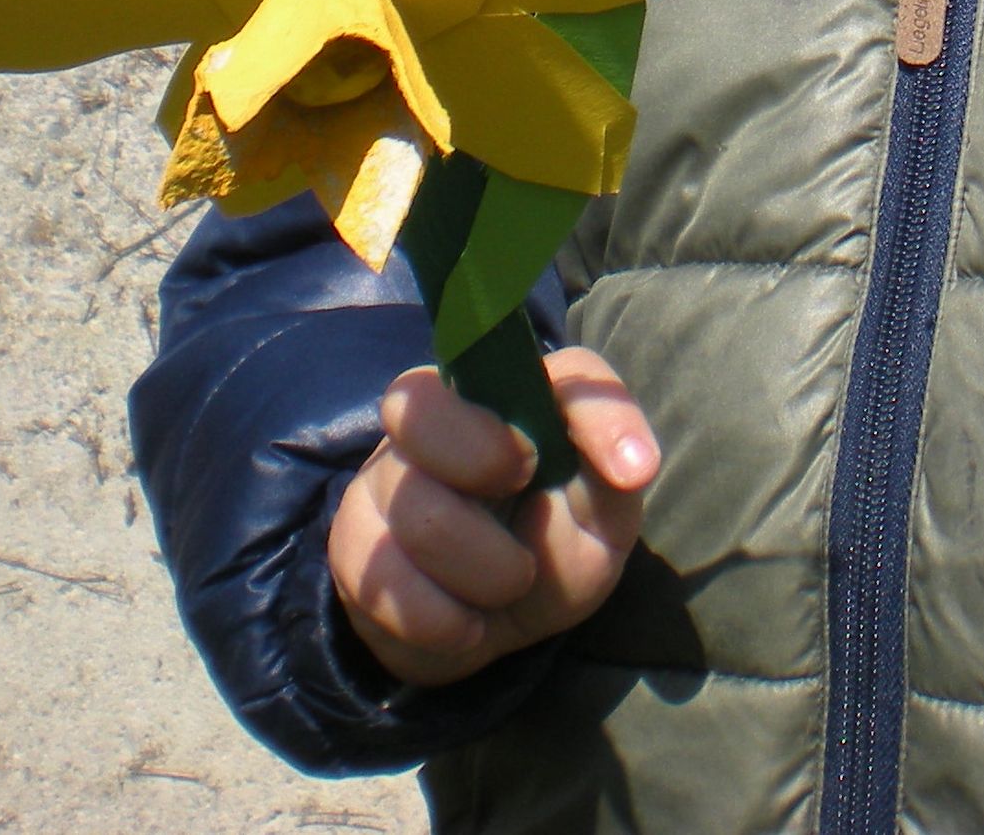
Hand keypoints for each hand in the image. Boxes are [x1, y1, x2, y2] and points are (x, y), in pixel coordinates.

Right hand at [328, 347, 657, 686]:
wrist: (486, 624)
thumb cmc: (552, 546)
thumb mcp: (602, 521)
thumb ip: (613, 481)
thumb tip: (632, 464)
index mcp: (509, 393)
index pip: (538, 359)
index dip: (586, 406)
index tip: (631, 471)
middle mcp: (435, 417)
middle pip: (420, 403)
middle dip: (480, 457)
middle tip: (524, 497)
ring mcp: (384, 477)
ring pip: (417, 511)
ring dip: (486, 570)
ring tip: (511, 582)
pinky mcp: (352, 543)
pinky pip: (384, 581)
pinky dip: (443, 620)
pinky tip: (467, 624)